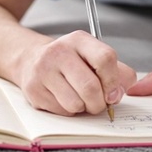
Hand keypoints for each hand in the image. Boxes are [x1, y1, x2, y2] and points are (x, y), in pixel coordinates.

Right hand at [17, 31, 136, 116]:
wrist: (32, 59)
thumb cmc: (71, 61)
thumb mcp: (94, 57)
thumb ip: (117, 72)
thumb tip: (119, 92)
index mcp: (79, 40)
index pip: (105, 59)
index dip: (113, 81)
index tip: (113, 93)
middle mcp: (59, 52)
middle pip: (90, 87)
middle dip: (99, 103)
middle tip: (97, 103)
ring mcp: (43, 70)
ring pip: (75, 104)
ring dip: (83, 108)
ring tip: (79, 99)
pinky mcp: (33, 89)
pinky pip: (61, 111)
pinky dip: (68, 111)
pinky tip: (63, 98)